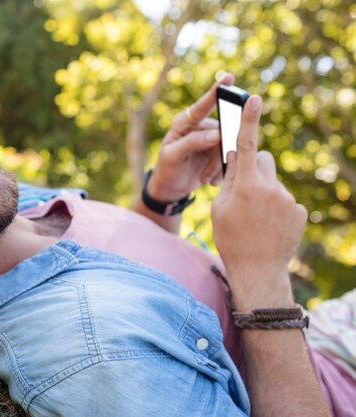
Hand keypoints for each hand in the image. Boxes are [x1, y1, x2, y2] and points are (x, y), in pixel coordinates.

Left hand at [148, 74, 233, 202]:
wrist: (169, 187)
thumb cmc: (166, 169)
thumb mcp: (172, 156)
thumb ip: (192, 142)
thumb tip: (216, 134)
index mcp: (185, 122)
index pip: (202, 105)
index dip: (216, 91)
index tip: (229, 78)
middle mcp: (200, 126)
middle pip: (222, 130)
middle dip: (217, 154)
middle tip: (207, 172)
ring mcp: (211, 138)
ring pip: (227, 146)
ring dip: (217, 166)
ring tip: (204, 179)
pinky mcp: (217, 151)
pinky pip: (229, 156)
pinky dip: (221, 170)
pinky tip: (210, 180)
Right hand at [211, 95, 307, 308]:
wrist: (257, 270)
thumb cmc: (231, 239)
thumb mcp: (219, 208)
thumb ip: (229, 180)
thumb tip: (237, 156)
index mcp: (246, 186)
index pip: (247, 145)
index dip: (249, 120)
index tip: (255, 98)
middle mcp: (270, 188)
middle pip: (263, 160)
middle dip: (254, 167)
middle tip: (244, 189)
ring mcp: (288, 199)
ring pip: (273, 180)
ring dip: (264, 189)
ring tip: (256, 216)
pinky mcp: (299, 211)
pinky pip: (285, 198)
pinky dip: (276, 205)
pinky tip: (269, 224)